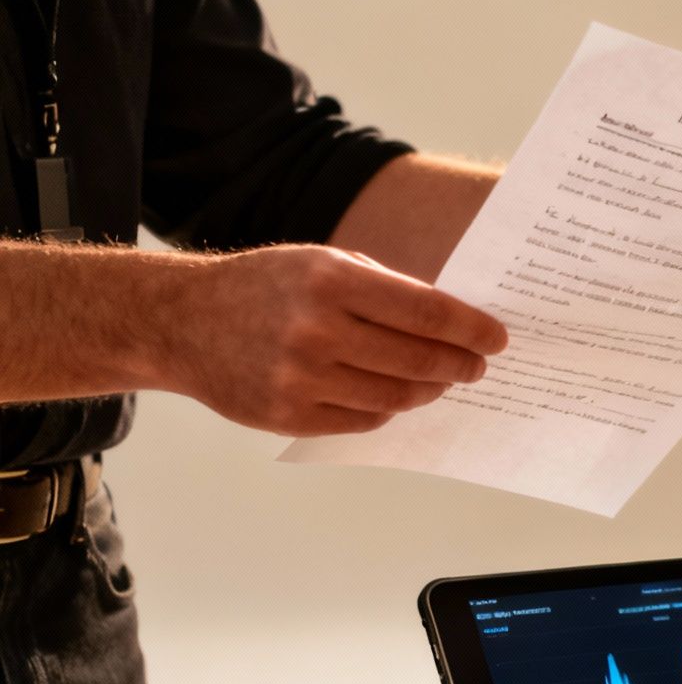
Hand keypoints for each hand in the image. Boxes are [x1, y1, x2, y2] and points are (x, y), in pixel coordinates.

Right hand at [160, 245, 508, 435]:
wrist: (182, 321)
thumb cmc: (267, 287)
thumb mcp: (323, 262)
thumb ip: (386, 289)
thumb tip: (454, 320)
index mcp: (331, 281)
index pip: (426, 311)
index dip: (471, 328)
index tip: (497, 338)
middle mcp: (316, 330)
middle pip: (419, 360)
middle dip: (461, 365)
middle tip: (478, 365)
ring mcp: (300, 378)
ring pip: (396, 397)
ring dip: (430, 391)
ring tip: (442, 381)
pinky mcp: (289, 416)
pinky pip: (364, 421)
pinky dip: (389, 409)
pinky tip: (395, 396)